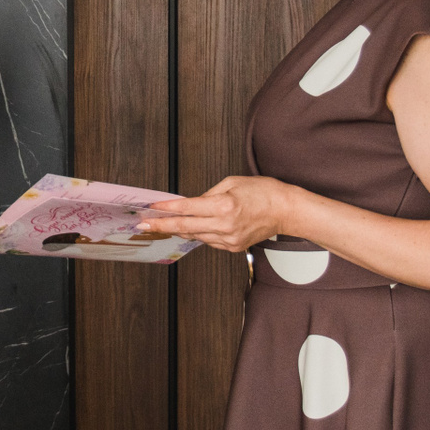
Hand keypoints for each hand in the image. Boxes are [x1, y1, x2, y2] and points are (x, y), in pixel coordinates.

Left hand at [138, 176, 296, 252]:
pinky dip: (200, 233)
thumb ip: (208, 194)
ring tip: (164, 224)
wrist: (286, 211)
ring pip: (195, 235)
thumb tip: (190, 204)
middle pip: (185, 227)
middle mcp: (225, 225)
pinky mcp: (233, 247)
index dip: (166, 209)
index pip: (187, 208)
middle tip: (143, 225)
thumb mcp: (232, 182)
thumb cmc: (263, 192)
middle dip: (162, 225)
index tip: (151, 209)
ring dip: (179, 229)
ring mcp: (229, 239)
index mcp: (224, 205)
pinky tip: (195, 227)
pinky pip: (209, 241)